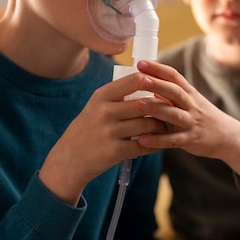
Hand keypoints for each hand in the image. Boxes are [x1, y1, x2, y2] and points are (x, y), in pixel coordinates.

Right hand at [39, 71, 166, 203]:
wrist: (69, 159)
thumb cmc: (89, 129)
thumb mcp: (97, 106)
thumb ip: (119, 94)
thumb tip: (150, 81)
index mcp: (102, 95)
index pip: (136, 80)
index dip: (155, 83)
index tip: (163, 89)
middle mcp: (105, 111)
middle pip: (146, 104)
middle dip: (162, 108)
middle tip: (170, 112)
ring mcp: (109, 132)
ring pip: (148, 124)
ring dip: (161, 127)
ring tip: (164, 128)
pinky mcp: (114, 151)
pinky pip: (144, 145)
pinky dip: (154, 145)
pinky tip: (156, 143)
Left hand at [134, 60, 239, 187]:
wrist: (228, 136)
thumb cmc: (203, 117)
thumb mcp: (190, 101)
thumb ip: (170, 94)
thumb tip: (148, 82)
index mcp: (190, 93)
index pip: (174, 76)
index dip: (158, 69)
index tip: (141, 63)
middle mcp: (191, 106)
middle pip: (175, 92)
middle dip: (158, 84)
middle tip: (141, 79)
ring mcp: (191, 123)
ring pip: (174, 114)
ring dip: (156, 109)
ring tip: (139, 105)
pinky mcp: (190, 140)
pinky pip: (173, 140)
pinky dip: (157, 140)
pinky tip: (142, 139)